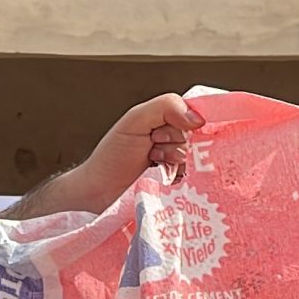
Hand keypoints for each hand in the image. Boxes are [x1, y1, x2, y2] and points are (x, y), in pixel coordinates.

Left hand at [43, 94, 203, 215]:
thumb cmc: (112, 155)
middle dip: (173, 140)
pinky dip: (177, 174)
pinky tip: (161, 174)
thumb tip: (198, 118)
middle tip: (152, 146)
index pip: (194, 112)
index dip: (187, 121)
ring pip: (193, 154)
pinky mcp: (176, 181)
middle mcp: (172, 136)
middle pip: (195, 134)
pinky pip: (192, 175)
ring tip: (152, 160)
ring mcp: (175, 159)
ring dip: (173, 158)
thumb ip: (166, 107)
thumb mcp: (135, 120)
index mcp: (163, 117)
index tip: (167, 130)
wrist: (100, 191)